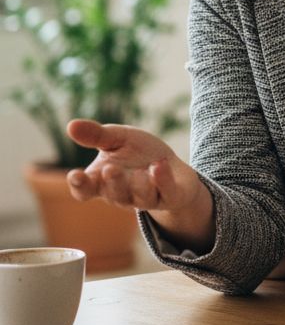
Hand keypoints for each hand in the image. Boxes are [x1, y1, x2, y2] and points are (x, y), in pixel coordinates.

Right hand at [65, 119, 214, 253]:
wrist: (173, 166)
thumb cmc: (139, 153)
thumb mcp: (118, 139)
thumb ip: (96, 135)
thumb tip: (71, 125)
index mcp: (103, 182)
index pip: (85, 190)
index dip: (79, 185)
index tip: (75, 175)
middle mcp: (123, 194)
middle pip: (113, 194)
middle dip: (112, 183)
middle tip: (111, 169)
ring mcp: (147, 198)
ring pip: (140, 199)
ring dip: (139, 186)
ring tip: (141, 172)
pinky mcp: (171, 197)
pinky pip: (167, 194)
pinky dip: (164, 181)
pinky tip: (160, 166)